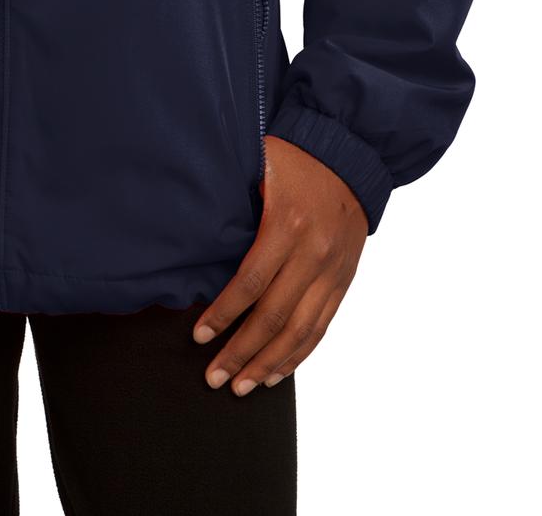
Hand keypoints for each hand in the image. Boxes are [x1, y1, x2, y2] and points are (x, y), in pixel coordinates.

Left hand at [192, 135, 367, 392]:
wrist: (352, 154)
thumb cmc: (294, 156)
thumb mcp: (259, 164)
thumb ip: (232, 198)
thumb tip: (189, 226)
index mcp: (288, 224)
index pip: (251, 283)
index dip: (223, 314)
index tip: (199, 337)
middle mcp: (314, 254)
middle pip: (274, 317)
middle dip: (241, 352)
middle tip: (213, 378)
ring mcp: (332, 271)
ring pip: (300, 331)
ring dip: (268, 363)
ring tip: (241, 387)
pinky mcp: (343, 281)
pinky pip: (321, 326)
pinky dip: (299, 355)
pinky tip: (276, 374)